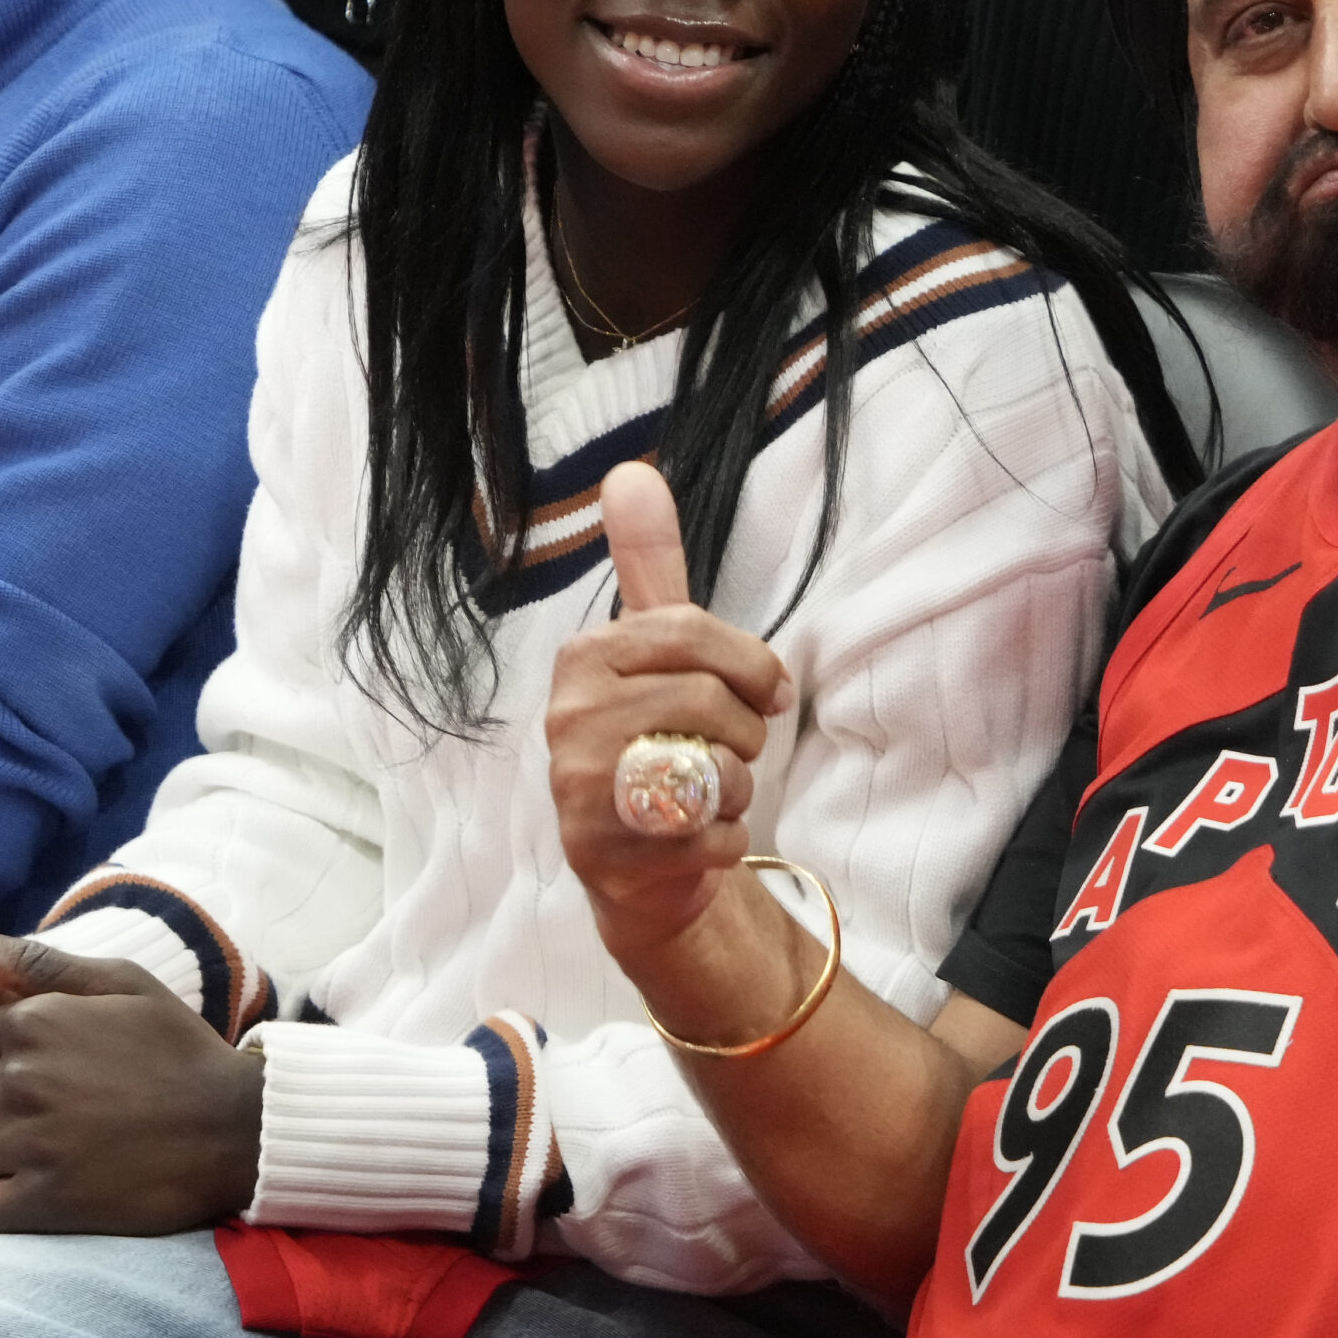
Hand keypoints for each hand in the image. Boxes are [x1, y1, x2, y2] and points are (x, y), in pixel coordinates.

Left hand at [0, 922, 261, 1234]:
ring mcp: (30, 1142)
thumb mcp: (126, 985)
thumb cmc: (180, 1053)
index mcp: (38, 1021)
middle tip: (52, 1119)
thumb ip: (36, 962)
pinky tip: (39, 1193)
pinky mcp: (41, 1202)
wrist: (240, 1130)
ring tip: (47, 1156)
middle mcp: (23, 1078)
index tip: (40, 1078)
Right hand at [549, 463, 792, 961]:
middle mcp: (569, 721)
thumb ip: (648, 566)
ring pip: (715, 769)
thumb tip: (631, 473)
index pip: (690, 632)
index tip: (768, 690)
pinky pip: (712, 833)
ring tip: (708, 791)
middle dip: (747, 731)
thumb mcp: (655, 648)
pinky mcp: (605, 856)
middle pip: (709, 702)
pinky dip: (728, 837)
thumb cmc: (657, 739)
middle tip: (731, 748)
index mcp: (585, 659)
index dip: (751, 665)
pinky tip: (698, 836)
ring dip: (738, 786)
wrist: (640, 864)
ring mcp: (580, 792)